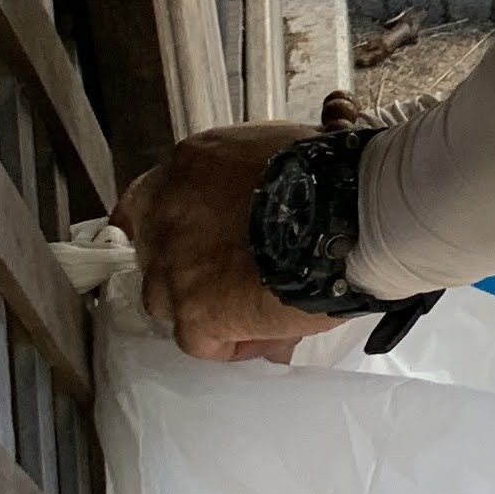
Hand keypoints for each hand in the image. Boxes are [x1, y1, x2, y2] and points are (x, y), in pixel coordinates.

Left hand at [112, 120, 346, 361]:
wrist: (350, 213)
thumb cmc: (329, 176)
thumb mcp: (275, 152)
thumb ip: (244, 183)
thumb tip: (252, 219)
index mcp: (187, 167)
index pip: (143, 203)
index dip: (164, 229)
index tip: (184, 244)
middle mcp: (167, 214)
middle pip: (155, 256)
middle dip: (189, 270)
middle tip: (235, 278)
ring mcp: (174, 268)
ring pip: (168, 302)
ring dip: (205, 307)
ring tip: (256, 309)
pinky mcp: (195, 314)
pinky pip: (202, 341)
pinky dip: (233, 341)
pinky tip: (270, 332)